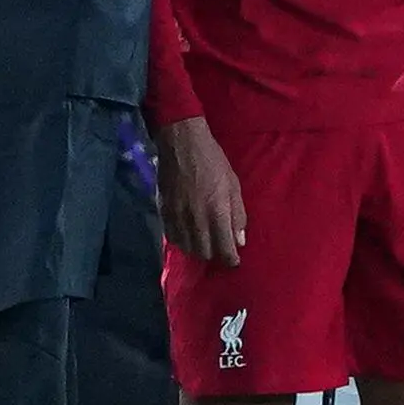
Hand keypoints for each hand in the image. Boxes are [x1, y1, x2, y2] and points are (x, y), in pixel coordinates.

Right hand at [158, 116, 245, 264]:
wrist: (182, 144)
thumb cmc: (213, 162)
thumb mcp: (234, 185)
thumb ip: (238, 215)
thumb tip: (240, 240)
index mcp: (217, 212)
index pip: (224, 250)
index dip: (231, 259)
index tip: (234, 260)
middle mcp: (196, 220)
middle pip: (205, 253)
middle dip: (214, 254)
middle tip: (219, 247)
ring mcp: (178, 218)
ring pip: (187, 248)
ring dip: (197, 249)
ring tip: (204, 242)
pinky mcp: (164, 213)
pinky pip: (172, 238)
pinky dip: (181, 241)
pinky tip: (188, 234)